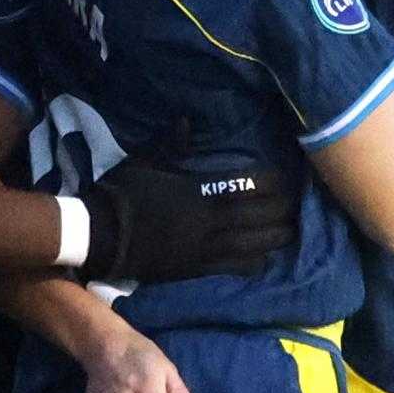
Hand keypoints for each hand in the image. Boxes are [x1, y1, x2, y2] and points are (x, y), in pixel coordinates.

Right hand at [80, 151, 298, 282]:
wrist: (97, 236)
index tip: (285, 179)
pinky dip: (252, 264)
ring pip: (251, 246)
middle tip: (296, 207)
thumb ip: (171, 145)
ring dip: (273, 239)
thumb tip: (186, 122)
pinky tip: (264, 259)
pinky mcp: (194, 271)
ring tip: (289, 232)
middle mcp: (206, 223)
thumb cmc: (120, 194)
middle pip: (256, 219)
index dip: (269, 184)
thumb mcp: (144, 162)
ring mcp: (202, 250)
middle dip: (280, 213)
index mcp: (196, 193)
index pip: (244, 187)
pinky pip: (231, 269)